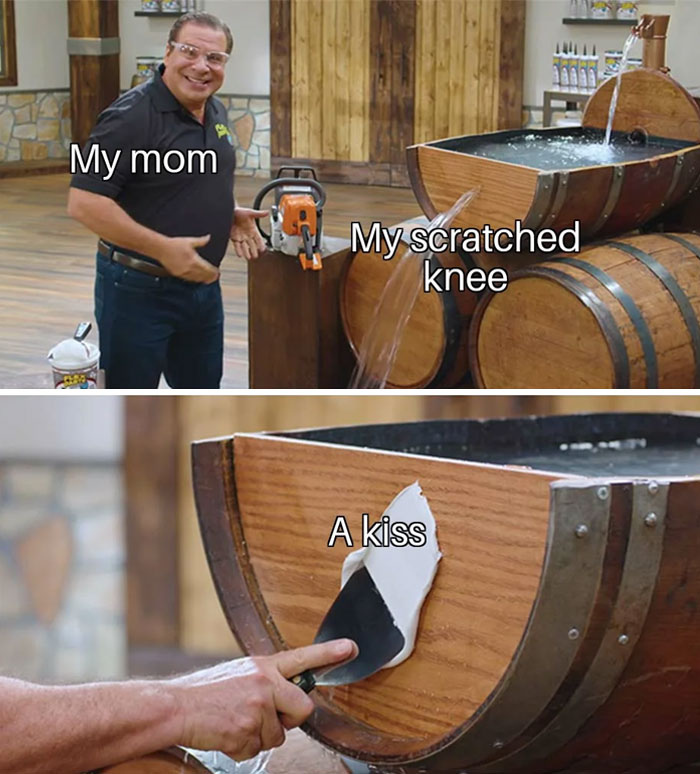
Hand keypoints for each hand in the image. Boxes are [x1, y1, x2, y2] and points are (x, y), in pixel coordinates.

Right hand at [155, 235, 218, 282]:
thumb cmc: (174, 244)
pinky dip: (195, 280)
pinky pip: (189, 279)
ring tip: (208, 280)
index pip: (207, 269)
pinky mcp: (177, 274)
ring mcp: (183, 272)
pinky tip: (197, 279)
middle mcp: (189, 268)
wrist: (161, 248)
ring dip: (203, 279)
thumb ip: (200, 241)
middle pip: (203, 275)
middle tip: (215, 278)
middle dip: (210, 277)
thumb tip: (208, 237)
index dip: (213, 272)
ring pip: (196, 279)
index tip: (217, 273)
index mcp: (194, 260)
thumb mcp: (189, 241)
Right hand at [167, 639, 356, 761]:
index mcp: (263, 665)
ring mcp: (257, 706)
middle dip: (289, 721)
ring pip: (278, 736)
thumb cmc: (206, 693)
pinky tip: (226, 733)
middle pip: (303, 709)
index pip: (302, 657)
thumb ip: (266, 682)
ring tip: (234, 722)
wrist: (176, 707)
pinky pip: (257, 749)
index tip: (351, 648)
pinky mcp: (246, 730)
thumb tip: (287, 698)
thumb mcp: (240, 675)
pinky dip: (242, 748)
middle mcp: (264, 682)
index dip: (329, 654)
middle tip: (264, 718)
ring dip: (259, 736)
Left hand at [230, 208, 267, 259]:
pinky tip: (240, 255)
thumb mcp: (249, 212)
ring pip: (245, 246)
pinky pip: (237, 245)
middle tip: (256, 256)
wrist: (228, 212)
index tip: (263, 249)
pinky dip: (238, 250)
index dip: (261, 244)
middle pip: (252, 245)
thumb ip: (258, 214)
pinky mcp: (234, 238)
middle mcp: (247, 234)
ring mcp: (241, 237)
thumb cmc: (239, 211)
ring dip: (247, 252)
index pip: (258, 239)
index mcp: (253, 229)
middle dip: (254, 250)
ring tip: (249, 258)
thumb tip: (267, 212)